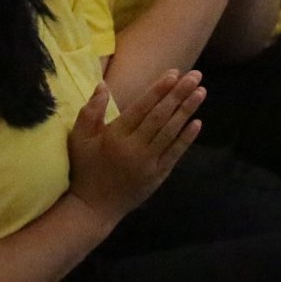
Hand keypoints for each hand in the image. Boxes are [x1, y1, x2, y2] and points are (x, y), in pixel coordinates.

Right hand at [66, 71, 202, 225]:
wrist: (93, 208)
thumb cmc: (85, 169)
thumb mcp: (79, 140)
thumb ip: (90, 112)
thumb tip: (103, 86)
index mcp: (115, 136)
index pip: (142, 107)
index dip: (159, 89)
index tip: (174, 73)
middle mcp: (134, 148)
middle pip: (161, 116)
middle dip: (179, 93)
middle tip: (195, 76)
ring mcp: (148, 162)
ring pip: (171, 132)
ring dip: (187, 110)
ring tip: (201, 92)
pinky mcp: (158, 175)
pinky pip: (175, 153)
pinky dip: (187, 138)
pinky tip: (197, 122)